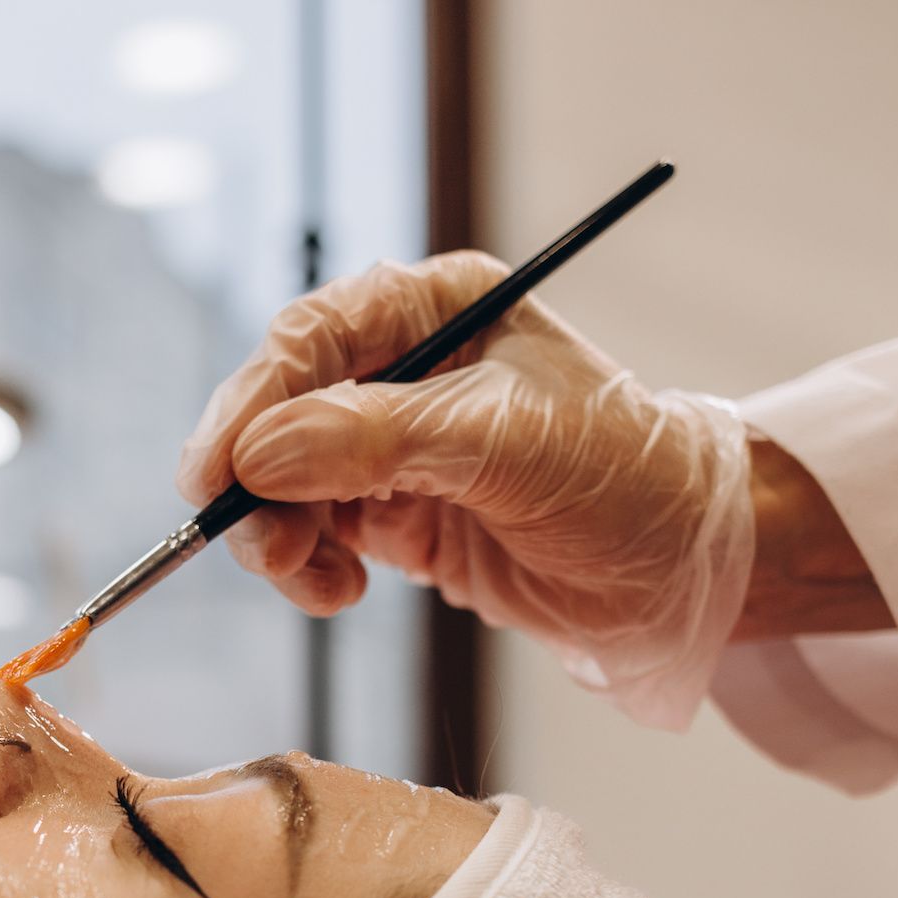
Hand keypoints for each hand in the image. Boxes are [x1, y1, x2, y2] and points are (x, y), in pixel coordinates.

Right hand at [176, 253, 754, 729]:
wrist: (682, 570)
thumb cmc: (623, 475)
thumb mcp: (505, 445)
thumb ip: (378, 442)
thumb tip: (260, 456)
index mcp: (435, 307)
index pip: (311, 338)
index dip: (251, 401)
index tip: (216, 471)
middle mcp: (404, 365)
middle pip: (278, 410)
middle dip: (257, 482)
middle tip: (260, 547)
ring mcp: (392, 442)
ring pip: (283, 479)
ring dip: (280, 536)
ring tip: (316, 583)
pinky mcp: (393, 513)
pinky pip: (313, 532)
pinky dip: (309, 567)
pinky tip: (341, 590)